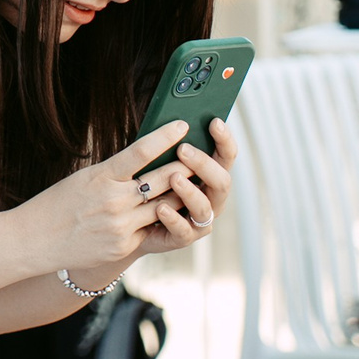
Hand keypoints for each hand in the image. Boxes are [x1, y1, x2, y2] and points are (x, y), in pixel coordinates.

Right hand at [17, 122, 192, 271]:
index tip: (183, 125)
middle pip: (161, 180)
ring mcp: (120, 227)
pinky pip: (149, 229)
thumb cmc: (59, 203)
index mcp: (102, 176)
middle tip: (201, 154)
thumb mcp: (85, 177)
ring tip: (194, 181)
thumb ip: (116, 171)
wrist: (33, 240)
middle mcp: (114, 201)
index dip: (165, 136)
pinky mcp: (122, 247)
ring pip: (163, 206)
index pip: (141, 152)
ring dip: (180, 194)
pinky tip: (170, 210)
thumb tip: (147, 159)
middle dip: (184, 167)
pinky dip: (159, 218)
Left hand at [135, 119, 235, 256]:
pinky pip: (183, 231)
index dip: (224, 140)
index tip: (214, 122)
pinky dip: (173, 218)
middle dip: (204, 164)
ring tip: (173, 177)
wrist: (132, 221)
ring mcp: (200, 220)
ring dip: (190, 191)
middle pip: (222, 181)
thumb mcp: (161, 161)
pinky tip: (160, 207)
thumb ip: (171, 146)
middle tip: (184, 149)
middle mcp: (212, 198)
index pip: (226, 156)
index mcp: (211, 175)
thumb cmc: (152, 182)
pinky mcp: (183, 237)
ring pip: (205, 207)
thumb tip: (173, 121)